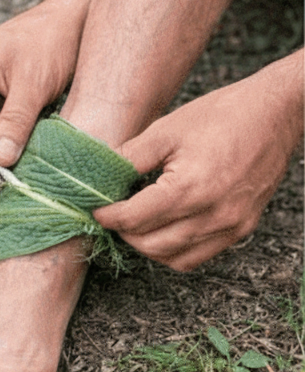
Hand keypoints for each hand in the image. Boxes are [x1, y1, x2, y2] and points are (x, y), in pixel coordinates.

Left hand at [94, 53, 303, 270]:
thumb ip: (129, 158)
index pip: (134, 218)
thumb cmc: (223, 115)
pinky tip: (164, 230)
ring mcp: (231, 225)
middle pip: (150, 244)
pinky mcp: (242, 228)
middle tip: (113, 215)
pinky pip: (199, 257)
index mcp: (190, 187)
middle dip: (125, 233)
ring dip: (147, 246)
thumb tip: (99, 178)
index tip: (96, 209)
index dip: (108, 216)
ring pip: (173, 258)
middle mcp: (213, 214)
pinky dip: (174, 251)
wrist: (275, 113)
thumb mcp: (166, 130)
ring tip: (136, 224)